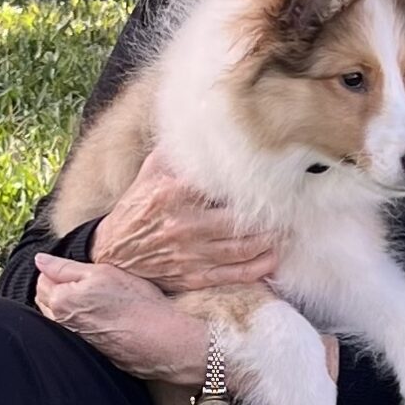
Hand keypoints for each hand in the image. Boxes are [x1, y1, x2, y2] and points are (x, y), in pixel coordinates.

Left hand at [33, 253, 210, 383]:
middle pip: (47, 298)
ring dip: (69, 304)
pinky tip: (101, 314)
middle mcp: (61, 323)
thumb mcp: (100, 272)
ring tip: (93, 296)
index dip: (59, 267)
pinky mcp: (89, 350)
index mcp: (60, 301)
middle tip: (85, 278)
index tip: (79, 265)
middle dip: (58, 285)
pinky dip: (81, 320)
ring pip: (59, 315)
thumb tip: (39, 260)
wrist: (159, 340)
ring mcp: (75, 339)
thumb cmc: (134, 302)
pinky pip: (74, 330)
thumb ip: (65, 267)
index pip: (42, 278)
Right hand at [89, 149, 278, 292]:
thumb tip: (201, 127)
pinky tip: (274, 260)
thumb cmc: (135, 209)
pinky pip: (234, 275)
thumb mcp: (149, 172)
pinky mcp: (193, 277)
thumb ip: (177, 152)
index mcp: (174, 194)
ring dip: (271, 242)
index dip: (251, 185)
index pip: (222, 187)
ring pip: (243, 249)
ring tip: (288, 232)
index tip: (274, 181)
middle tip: (292, 210)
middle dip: (271, 217)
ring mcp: (190, 255)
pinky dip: (259, 269)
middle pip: (240, 221)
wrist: (112, 253)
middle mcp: (184, 225)